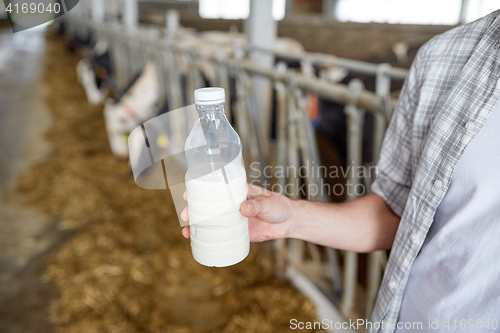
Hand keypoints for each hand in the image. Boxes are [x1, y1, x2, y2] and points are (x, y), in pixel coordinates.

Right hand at [181, 183, 295, 241]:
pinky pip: (220, 235)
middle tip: (185, 215)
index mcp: (237, 192)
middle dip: (193, 210)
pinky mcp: (236, 232)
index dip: (200, 190)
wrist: (288, 222)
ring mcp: (232, 219)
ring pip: (211, 221)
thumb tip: (243, 208)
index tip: (188, 193)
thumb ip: (257, 206)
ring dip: (197, 226)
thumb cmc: (278, 206)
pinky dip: (209, 238)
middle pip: (207, 206)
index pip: (215, 189)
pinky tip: (198, 242)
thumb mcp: (268, 203)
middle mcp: (231, 205)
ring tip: (186, 231)